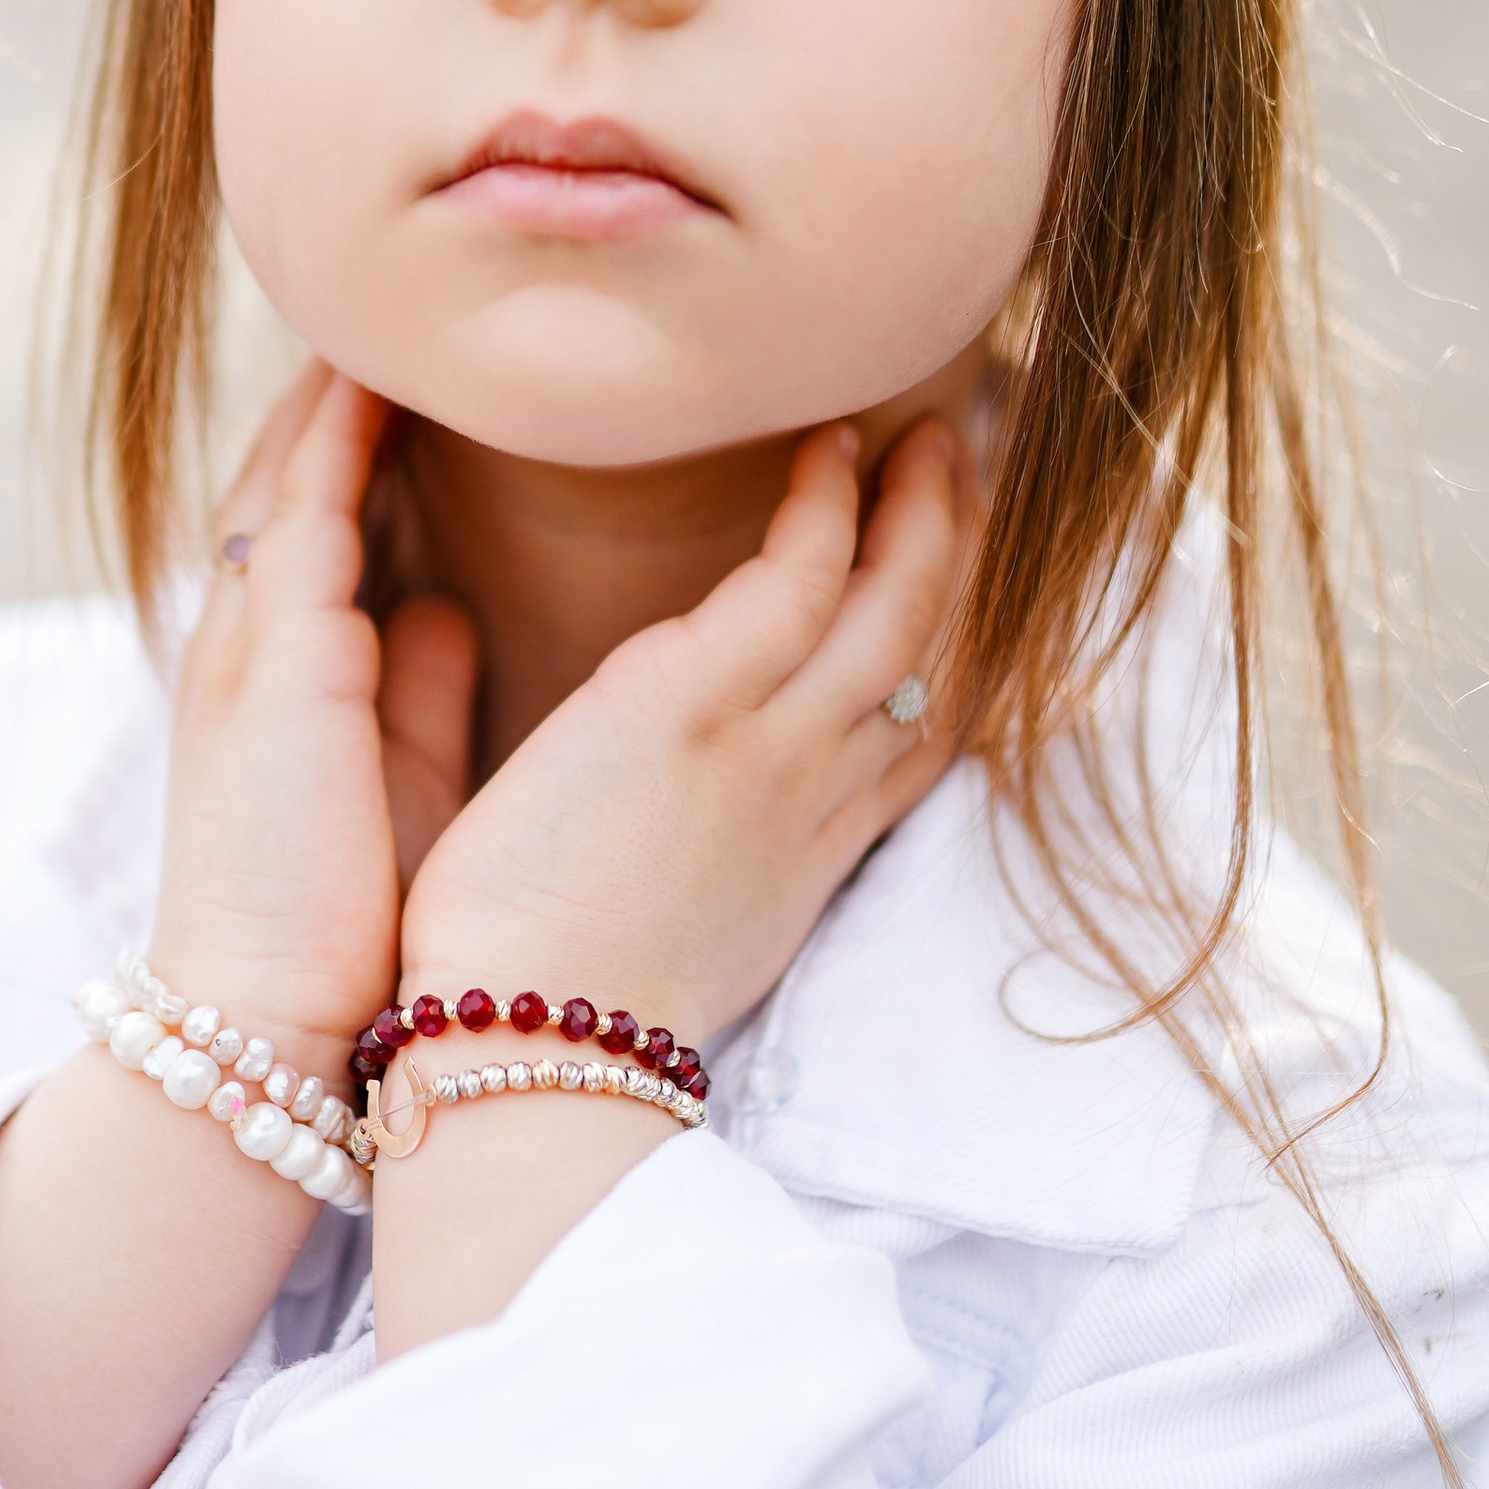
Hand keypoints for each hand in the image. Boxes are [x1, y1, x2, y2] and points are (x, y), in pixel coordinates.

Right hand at [148, 366, 480, 1070]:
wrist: (271, 1026)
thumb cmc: (341, 929)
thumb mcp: (391, 781)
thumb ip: (412, 689)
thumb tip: (445, 608)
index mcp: (272, 681)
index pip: (305, 524)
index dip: (350, 441)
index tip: (410, 367)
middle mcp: (245, 648)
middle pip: (281, 477)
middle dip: (330, 395)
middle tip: (395, 303)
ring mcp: (249, 649)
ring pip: (284, 474)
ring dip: (333, 390)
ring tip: (389, 305)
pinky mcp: (279, 665)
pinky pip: (302, 512)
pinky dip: (337, 437)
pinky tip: (382, 374)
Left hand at [398, 419, 973, 1046]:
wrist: (525, 1057)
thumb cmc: (553, 1002)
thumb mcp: (662, 923)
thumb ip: (686, 844)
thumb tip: (660, 801)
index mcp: (802, 854)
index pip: (917, 736)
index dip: (952, 649)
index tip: (957, 579)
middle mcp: (815, 798)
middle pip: (939, 658)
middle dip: (963, 558)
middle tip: (961, 467)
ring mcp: (770, 748)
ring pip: (900, 603)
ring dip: (926, 508)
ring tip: (923, 431)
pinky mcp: (697, 705)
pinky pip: (802, 575)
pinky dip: (832, 503)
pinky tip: (831, 446)